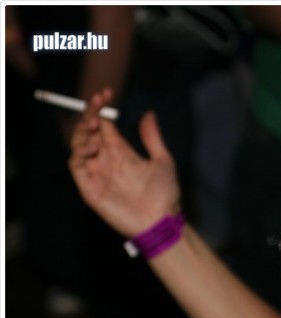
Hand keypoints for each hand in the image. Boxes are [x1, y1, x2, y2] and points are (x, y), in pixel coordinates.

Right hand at [68, 88, 180, 236]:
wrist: (160, 220)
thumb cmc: (164, 194)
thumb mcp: (162, 160)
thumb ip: (152, 138)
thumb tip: (148, 114)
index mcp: (122, 152)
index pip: (104, 125)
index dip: (100, 109)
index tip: (105, 93)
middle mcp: (106, 160)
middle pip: (88, 132)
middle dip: (88, 115)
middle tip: (96, 105)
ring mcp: (96, 173)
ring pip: (78, 145)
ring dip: (82, 132)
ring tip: (93, 127)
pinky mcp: (89, 187)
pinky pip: (75, 166)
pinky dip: (79, 153)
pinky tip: (92, 147)